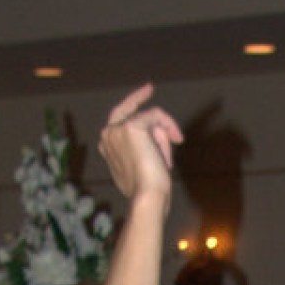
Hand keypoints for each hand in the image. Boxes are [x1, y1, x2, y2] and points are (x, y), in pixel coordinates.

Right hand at [98, 86, 182, 206]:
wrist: (147, 196)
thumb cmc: (146, 188)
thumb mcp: (140, 165)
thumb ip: (141, 148)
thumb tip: (158, 133)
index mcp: (107, 145)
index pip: (117, 117)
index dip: (131, 103)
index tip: (144, 92)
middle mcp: (108, 134)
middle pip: (131, 112)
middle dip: (141, 102)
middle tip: (149, 87)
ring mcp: (117, 129)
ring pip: (149, 118)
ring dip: (162, 138)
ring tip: (166, 159)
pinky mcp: (131, 126)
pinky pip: (156, 116)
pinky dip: (168, 127)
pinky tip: (177, 140)